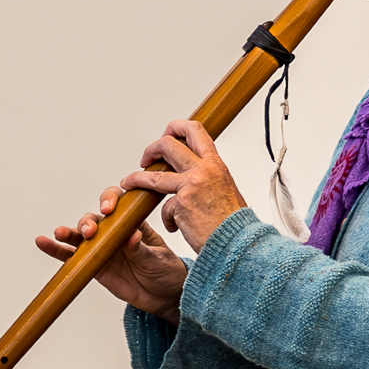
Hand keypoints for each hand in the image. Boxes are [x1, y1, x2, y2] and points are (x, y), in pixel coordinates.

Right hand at [37, 187, 189, 321]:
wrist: (164, 297)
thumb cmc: (166, 271)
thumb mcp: (158, 258)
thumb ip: (141, 248)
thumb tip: (131, 237)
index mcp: (134, 222)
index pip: (119, 203)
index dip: (111, 201)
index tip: (108, 210)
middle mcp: (115, 232)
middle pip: (96, 218)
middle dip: (89, 221)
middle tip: (90, 232)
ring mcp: (102, 248)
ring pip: (80, 235)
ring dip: (70, 232)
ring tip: (60, 233)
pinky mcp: (93, 265)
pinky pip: (71, 256)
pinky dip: (57, 251)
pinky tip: (44, 243)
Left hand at [124, 119, 248, 250]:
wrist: (238, 241)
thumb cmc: (231, 220)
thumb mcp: (223, 187)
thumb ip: (207, 176)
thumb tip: (189, 171)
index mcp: (215, 164)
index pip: (195, 130)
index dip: (176, 127)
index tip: (166, 136)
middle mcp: (204, 170)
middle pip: (168, 144)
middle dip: (152, 149)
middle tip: (146, 159)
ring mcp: (192, 185)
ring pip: (154, 174)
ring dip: (137, 178)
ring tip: (130, 182)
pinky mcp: (182, 203)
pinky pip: (164, 208)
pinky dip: (168, 219)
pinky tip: (176, 226)